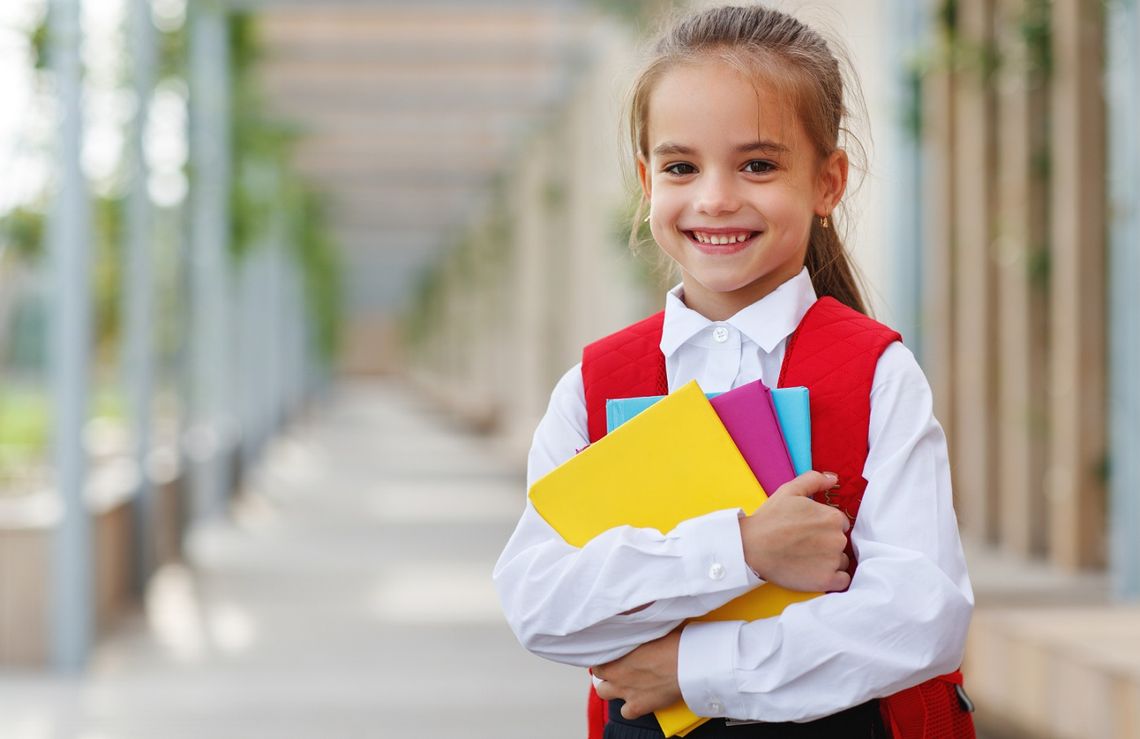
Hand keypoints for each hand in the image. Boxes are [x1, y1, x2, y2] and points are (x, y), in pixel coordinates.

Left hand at [592, 629, 682, 719]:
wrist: (687, 665)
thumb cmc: (673, 643)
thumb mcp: (651, 629)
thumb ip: (637, 632)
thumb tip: (638, 623)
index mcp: (616, 652)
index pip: (597, 654)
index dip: (604, 654)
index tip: (613, 653)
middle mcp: (616, 673)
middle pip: (598, 674)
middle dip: (605, 671)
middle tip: (617, 667)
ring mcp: (625, 691)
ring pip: (603, 693)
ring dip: (611, 689)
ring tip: (623, 683)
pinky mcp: (638, 706)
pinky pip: (625, 712)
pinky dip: (630, 708)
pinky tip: (638, 700)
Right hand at [739, 471, 851, 592]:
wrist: (751, 548)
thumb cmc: (769, 519)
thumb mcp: (789, 491)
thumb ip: (814, 480)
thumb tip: (834, 478)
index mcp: (832, 517)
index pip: (840, 524)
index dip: (824, 527)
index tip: (809, 531)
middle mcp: (837, 539)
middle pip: (841, 542)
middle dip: (827, 544)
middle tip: (804, 545)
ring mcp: (832, 561)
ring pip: (841, 561)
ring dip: (830, 562)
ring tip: (806, 559)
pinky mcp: (826, 580)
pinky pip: (843, 581)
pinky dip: (833, 578)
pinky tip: (816, 573)